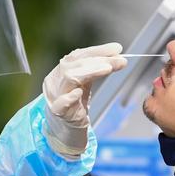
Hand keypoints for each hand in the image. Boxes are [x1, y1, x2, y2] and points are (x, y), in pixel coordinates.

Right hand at [43, 42, 126, 157]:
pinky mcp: (58, 112)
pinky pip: (61, 103)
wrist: (66, 126)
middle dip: (99, 60)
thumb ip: (98, 67)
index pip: (77, 55)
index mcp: (61, 70)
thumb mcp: (87, 81)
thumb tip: (118, 53)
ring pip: (69, 78)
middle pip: (74, 64)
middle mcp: (56, 80)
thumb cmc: (76, 102)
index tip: (117, 49)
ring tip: (107, 69)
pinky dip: (69, 97)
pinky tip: (79, 93)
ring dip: (90, 71)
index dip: (97, 50)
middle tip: (119, 60)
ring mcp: (55, 96)